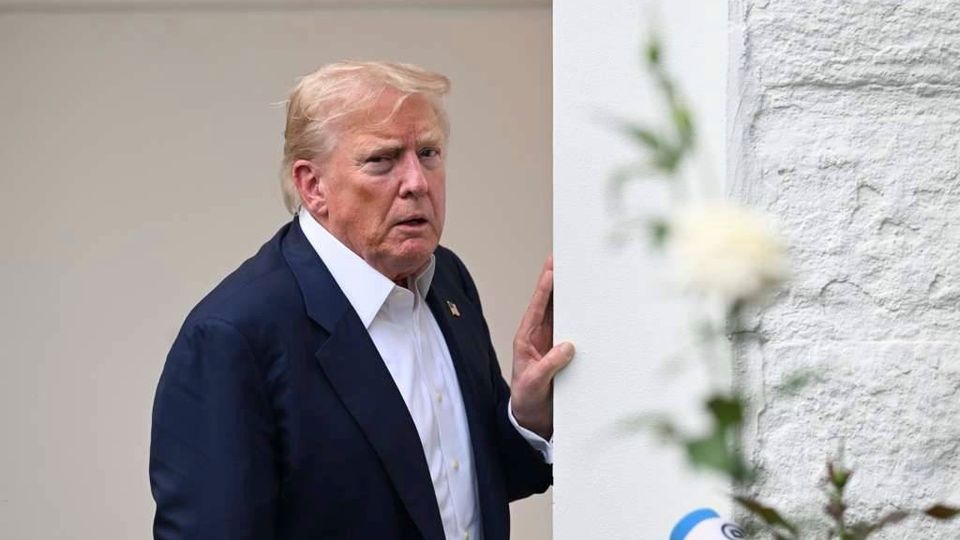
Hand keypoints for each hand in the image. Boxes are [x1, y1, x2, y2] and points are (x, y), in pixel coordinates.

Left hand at [510, 255, 575, 439]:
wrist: (533, 419)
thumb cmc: (527, 401)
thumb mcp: (534, 383)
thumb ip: (549, 365)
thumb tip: (568, 346)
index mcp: (526, 339)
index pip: (536, 307)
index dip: (544, 287)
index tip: (552, 268)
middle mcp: (540, 336)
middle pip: (550, 303)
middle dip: (558, 281)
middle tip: (567, 259)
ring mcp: (553, 343)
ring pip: (562, 313)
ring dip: (572, 296)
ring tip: (581, 274)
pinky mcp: (564, 353)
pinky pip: (574, 330)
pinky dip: (581, 317)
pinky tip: (591, 305)